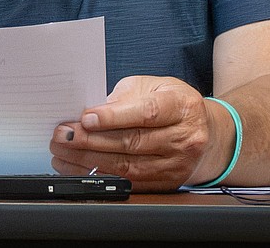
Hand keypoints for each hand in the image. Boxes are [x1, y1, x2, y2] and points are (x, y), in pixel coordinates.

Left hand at [49, 76, 219, 191]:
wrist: (206, 132)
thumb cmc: (174, 103)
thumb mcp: (154, 86)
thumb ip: (125, 97)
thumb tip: (92, 113)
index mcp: (181, 107)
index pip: (146, 113)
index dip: (114, 117)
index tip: (85, 117)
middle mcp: (183, 138)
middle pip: (132, 142)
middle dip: (91, 140)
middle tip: (63, 136)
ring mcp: (176, 165)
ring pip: (127, 166)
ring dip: (89, 160)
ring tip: (63, 152)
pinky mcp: (166, 183)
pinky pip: (128, 183)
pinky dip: (99, 176)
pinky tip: (79, 168)